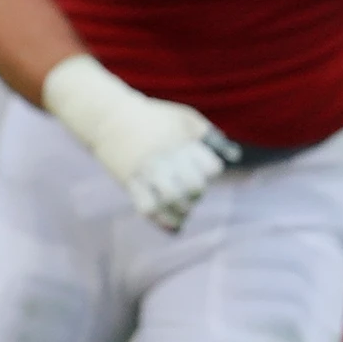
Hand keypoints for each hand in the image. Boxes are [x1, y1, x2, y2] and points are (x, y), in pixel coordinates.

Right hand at [116, 124, 236, 232]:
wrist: (108, 117)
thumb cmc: (152, 116)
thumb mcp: (184, 117)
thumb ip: (210, 136)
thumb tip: (234, 157)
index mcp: (182, 142)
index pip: (211, 168)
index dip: (210, 172)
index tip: (201, 170)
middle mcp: (166, 157)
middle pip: (193, 187)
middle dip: (196, 195)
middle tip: (191, 194)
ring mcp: (146, 170)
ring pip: (171, 201)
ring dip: (181, 211)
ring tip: (183, 212)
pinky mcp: (129, 181)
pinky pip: (147, 206)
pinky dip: (161, 220)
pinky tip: (170, 225)